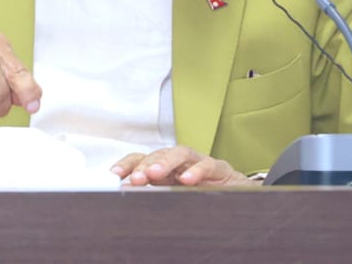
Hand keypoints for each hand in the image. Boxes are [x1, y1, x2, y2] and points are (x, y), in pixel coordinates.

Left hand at [110, 146, 255, 186]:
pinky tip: (188, 180)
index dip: (128, 165)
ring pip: (181, 153)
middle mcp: (180, 163)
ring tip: (154, 173)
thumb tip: (126, 197)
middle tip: (134, 178)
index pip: (143, 160)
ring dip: (165, 162)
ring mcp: (199, 163)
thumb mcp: (174, 198)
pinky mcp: (220, 170)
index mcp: (166, 170)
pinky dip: (197, 171)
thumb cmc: (202, 196)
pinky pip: (208, 165)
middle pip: (159, 154)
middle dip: (144, 165)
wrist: (237, 197)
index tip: (114, 176)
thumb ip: (153, 196)